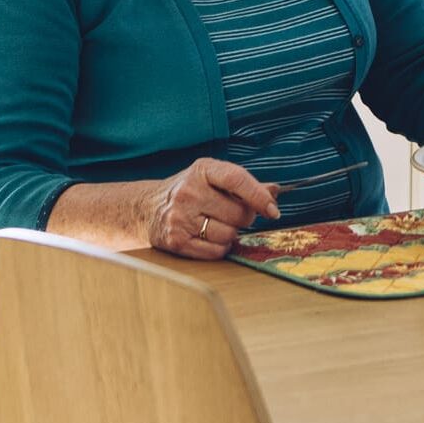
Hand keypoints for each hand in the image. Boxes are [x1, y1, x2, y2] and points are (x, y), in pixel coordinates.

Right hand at [138, 158, 279, 260]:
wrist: (148, 207)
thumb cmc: (191, 190)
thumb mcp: (213, 177)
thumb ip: (244, 184)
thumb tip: (274, 192)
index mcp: (203, 170)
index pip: (237, 180)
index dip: (259, 196)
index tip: (273, 210)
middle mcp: (189, 192)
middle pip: (237, 213)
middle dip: (244, 217)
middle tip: (235, 214)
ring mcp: (180, 217)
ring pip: (228, 235)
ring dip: (231, 233)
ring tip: (218, 224)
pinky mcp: (175, 241)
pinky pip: (215, 252)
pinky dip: (220, 248)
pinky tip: (210, 237)